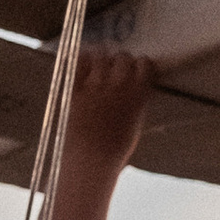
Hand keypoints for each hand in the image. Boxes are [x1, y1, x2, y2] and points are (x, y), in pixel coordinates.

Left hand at [62, 43, 153, 171]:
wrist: (89, 162)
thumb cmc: (115, 151)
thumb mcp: (134, 125)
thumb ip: (135, 103)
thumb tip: (133, 88)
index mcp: (138, 96)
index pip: (145, 65)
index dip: (141, 66)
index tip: (137, 69)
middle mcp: (118, 86)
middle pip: (123, 58)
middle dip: (122, 61)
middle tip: (117, 69)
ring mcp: (94, 86)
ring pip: (101, 56)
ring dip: (102, 59)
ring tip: (99, 67)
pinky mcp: (74, 89)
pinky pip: (78, 63)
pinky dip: (82, 60)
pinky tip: (84, 64)